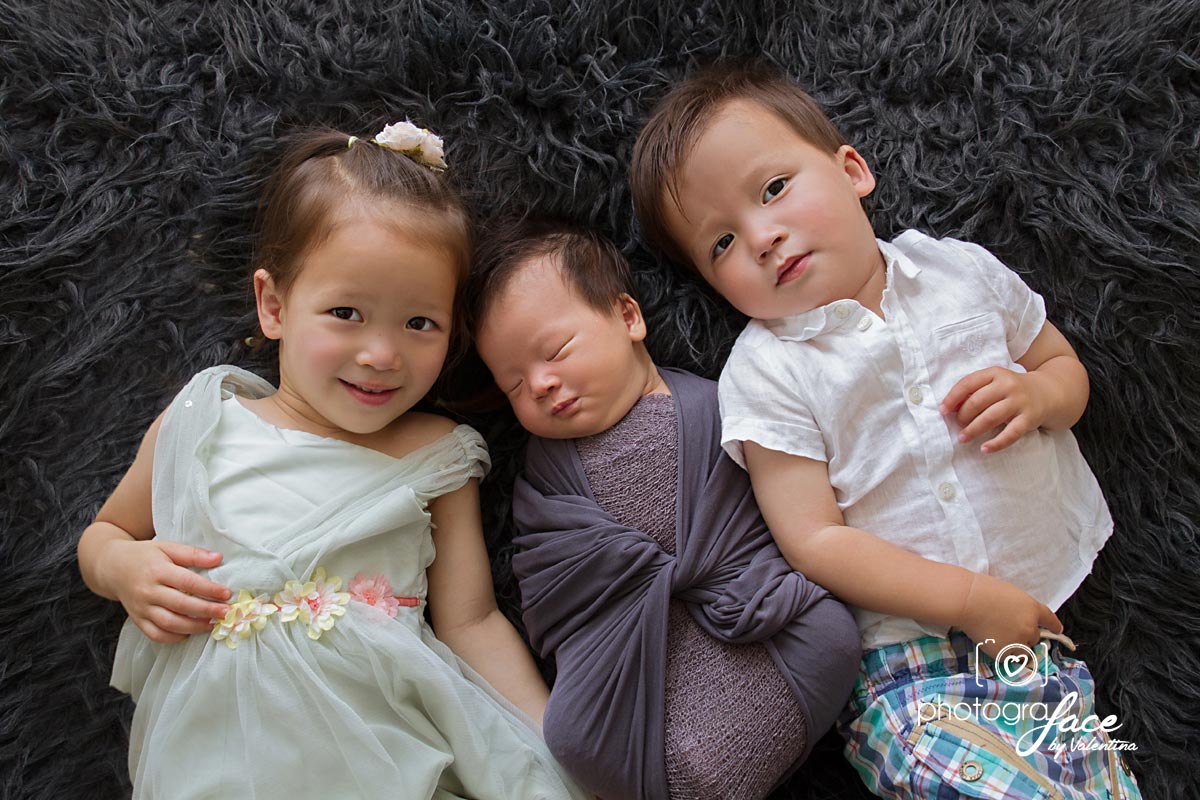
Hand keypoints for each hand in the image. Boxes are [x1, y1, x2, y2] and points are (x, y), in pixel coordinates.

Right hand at [102, 539, 231, 642]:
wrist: (112, 567)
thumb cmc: (145, 556)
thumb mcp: (167, 547)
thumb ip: (192, 553)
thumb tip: (218, 558)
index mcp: (157, 571)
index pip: (187, 582)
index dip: (209, 590)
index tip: (227, 594)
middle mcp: (147, 591)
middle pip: (180, 605)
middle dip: (206, 611)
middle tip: (225, 612)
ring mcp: (141, 608)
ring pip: (169, 623)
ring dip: (193, 627)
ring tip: (212, 624)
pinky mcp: (137, 620)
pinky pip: (155, 634)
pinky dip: (173, 637)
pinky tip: (189, 633)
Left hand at [940, 367, 1049, 453]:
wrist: (1049, 392)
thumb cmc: (1012, 390)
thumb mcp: (996, 382)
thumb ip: (976, 390)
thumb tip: (950, 408)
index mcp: (995, 374)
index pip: (968, 383)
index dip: (952, 398)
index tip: (942, 411)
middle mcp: (1008, 385)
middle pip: (977, 401)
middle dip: (962, 416)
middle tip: (957, 426)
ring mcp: (1020, 402)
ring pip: (991, 417)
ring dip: (973, 430)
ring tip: (963, 438)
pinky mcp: (1029, 418)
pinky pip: (1011, 433)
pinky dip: (997, 443)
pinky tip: (985, 449)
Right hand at [958, 572, 1060, 659]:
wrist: (967, 601)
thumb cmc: (982, 591)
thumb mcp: (1010, 594)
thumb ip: (1020, 609)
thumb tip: (1018, 619)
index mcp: (1032, 608)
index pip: (1049, 619)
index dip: (1054, 626)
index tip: (1058, 630)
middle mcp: (1030, 627)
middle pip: (1034, 637)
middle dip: (1024, 635)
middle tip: (1007, 628)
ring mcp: (1019, 641)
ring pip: (1023, 649)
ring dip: (1015, 645)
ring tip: (997, 635)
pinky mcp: (1005, 652)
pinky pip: (1009, 656)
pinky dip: (1002, 651)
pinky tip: (990, 640)